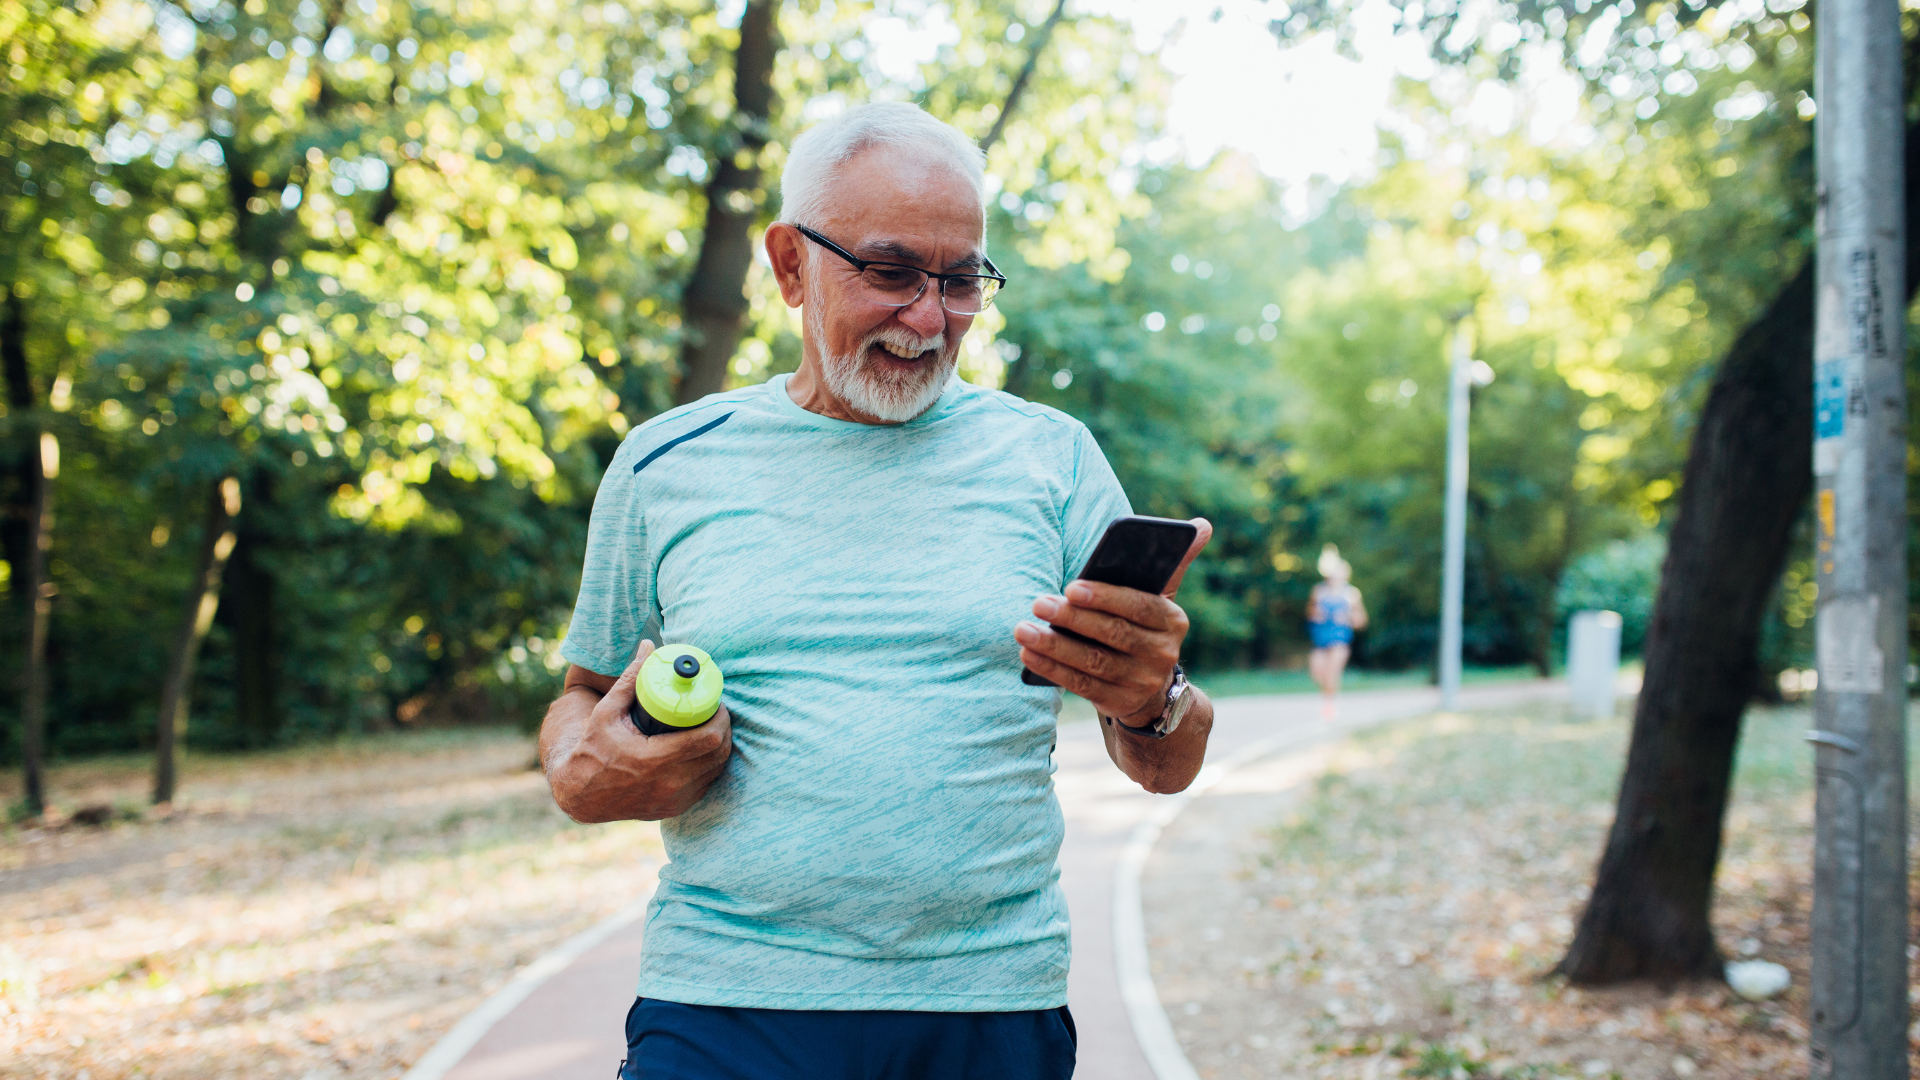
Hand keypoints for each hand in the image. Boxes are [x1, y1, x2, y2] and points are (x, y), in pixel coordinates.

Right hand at [539, 641, 732, 821]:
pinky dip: (710, 765)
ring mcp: (674, 800)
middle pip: (718, 753)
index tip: (716, 702)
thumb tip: (649, 647)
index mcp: (653, 761)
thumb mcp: (606, 713)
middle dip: (723, 728)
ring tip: (710, 726)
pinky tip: (702, 750)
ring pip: (716, 770)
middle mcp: (668, 785)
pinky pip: (707, 784)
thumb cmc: (591, 750)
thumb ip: (630, 680)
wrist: (580, 795)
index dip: (720, 717)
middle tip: (715, 711)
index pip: (708, 739)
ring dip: (720, 747)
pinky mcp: (675, 809)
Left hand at [1015, 518, 1212, 726]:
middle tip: (1038, 603)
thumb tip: (1201, 524)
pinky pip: (1081, 685)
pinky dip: (1052, 669)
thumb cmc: (1142, 625)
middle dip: (1072, 618)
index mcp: (1173, 620)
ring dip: (1054, 645)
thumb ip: (1173, 562)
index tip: (1071, 587)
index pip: (1139, 605)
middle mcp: (1163, 653)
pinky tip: (1029, 653)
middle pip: (1113, 634)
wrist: (1150, 686)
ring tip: (1023, 629)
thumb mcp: (1161, 597)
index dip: (1104, 597)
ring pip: (1093, 661)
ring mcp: (1142, 682)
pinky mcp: (1119, 702)